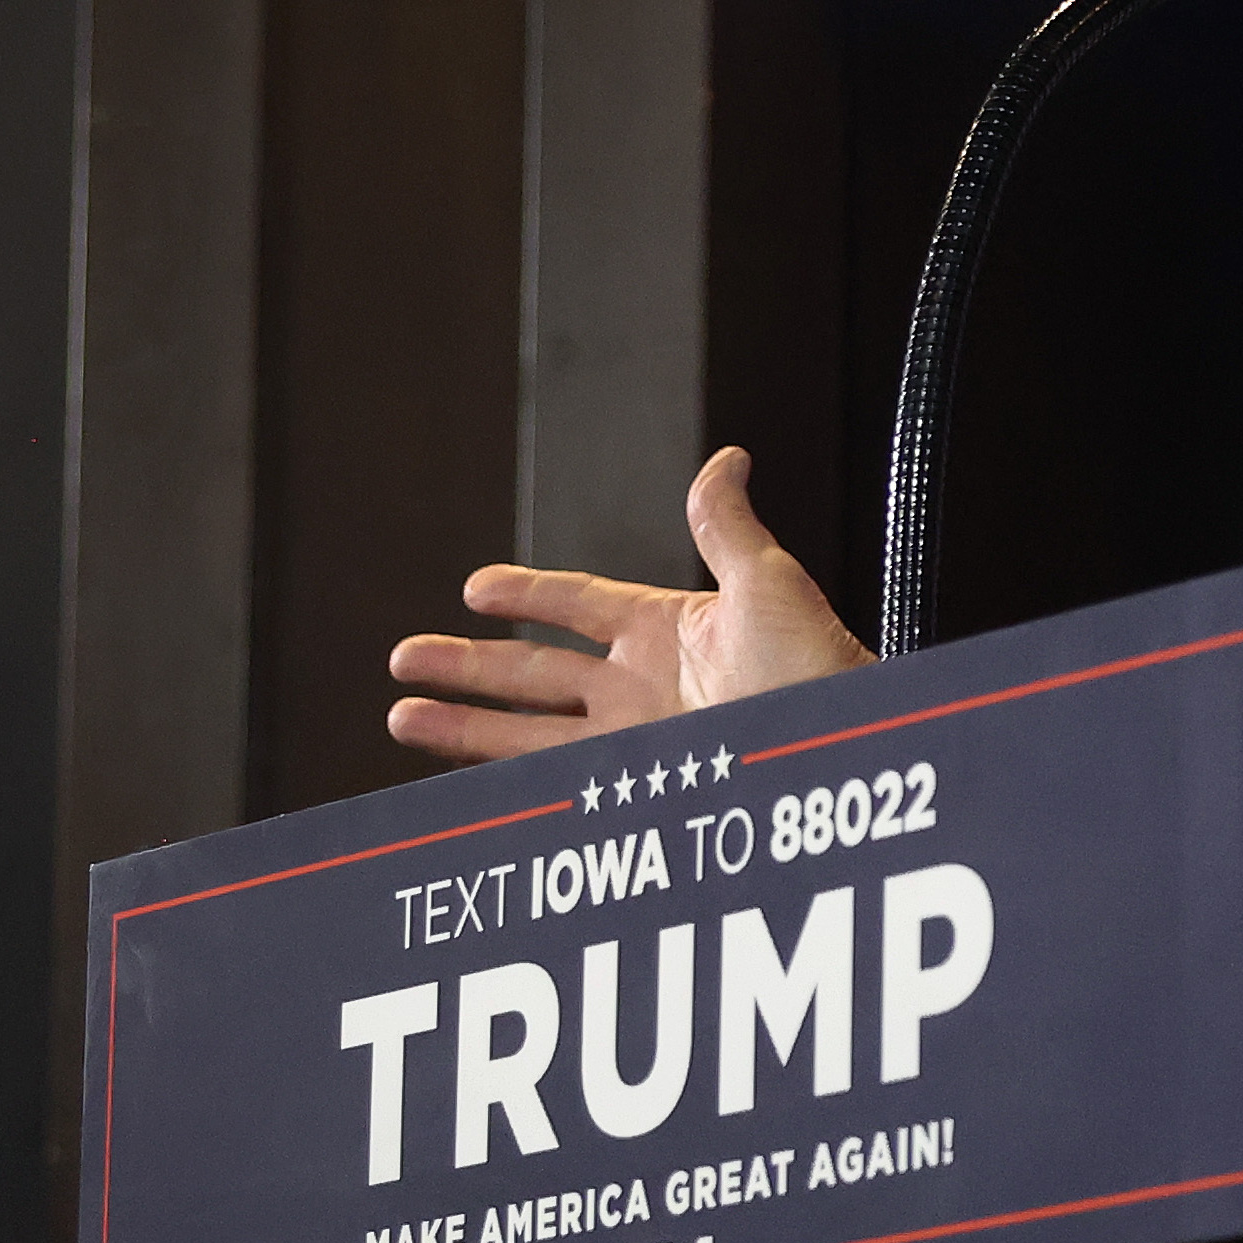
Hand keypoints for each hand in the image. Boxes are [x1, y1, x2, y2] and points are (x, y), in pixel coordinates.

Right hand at [383, 448, 870, 766]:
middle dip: (468, 666)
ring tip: (402, 717)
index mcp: (668, 630)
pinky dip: (504, 778)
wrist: (840, 743)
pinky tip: (456, 778)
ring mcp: (638, 738)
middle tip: (403, 660)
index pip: (579, 605)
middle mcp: (645, 685)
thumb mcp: (767, 583)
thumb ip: (725, 527)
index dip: (527, 594)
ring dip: (465, 725)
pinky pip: (555, 780)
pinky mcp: (636, 783)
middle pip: (536, 672)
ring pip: (529, 731)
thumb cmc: (819, 663)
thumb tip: (726, 458)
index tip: (473, 588)